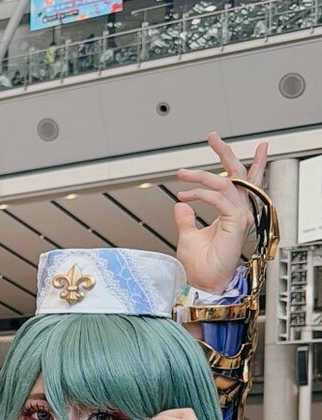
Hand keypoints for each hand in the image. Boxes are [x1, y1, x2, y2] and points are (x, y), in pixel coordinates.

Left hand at [172, 131, 267, 293]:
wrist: (201, 283)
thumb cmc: (198, 266)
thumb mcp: (187, 235)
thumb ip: (185, 218)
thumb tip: (180, 204)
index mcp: (230, 212)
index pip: (235, 181)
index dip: (229, 161)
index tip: (217, 142)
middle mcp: (238, 212)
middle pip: (238, 174)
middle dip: (225, 153)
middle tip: (212, 136)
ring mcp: (239, 217)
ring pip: (225, 184)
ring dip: (201, 175)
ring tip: (181, 172)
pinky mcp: (236, 223)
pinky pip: (219, 199)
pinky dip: (201, 194)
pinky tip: (186, 194)